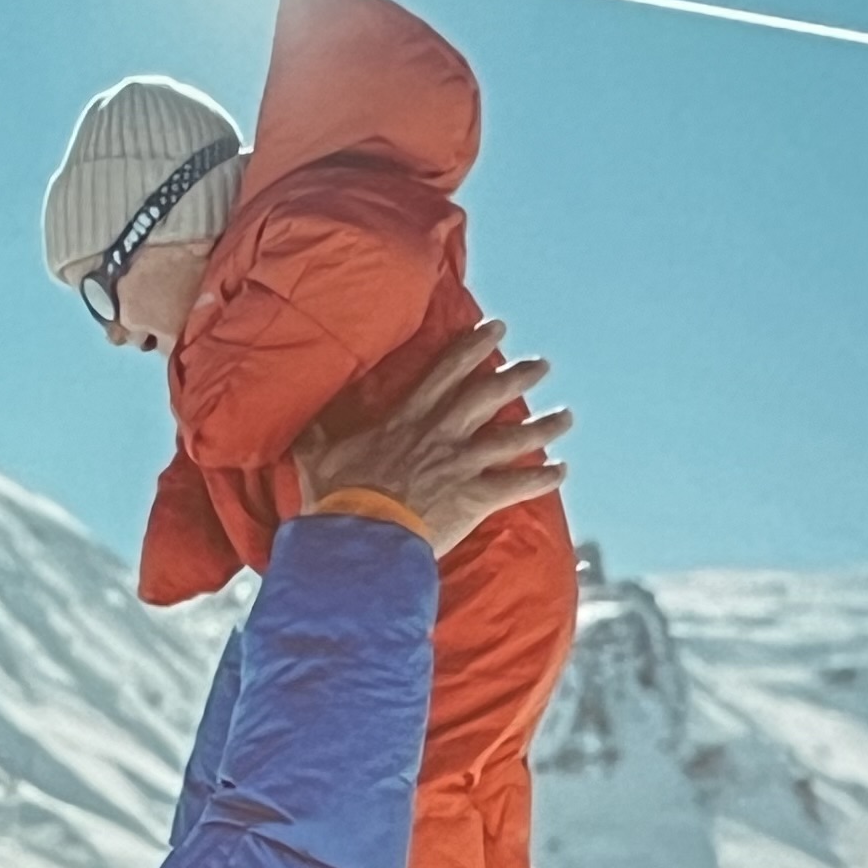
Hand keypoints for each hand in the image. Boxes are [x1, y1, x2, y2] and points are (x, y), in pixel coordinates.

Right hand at [292, 322, 568, 554]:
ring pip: (512, 438)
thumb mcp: (316, 456)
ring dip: (543, 426)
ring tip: (567, 417)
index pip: (446, 373)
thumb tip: (300, 416)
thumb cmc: (336, 500)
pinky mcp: (474, 499)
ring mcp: (461, 466)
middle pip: (487, 397)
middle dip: (517, 376)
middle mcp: (440, 435)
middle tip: (543, 364)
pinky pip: (517, 485)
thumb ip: (315, 432)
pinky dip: (542, 479)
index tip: (496, 328)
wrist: (359, 539)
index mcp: (407, 420)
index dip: (473, 346)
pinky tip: (562, 471)